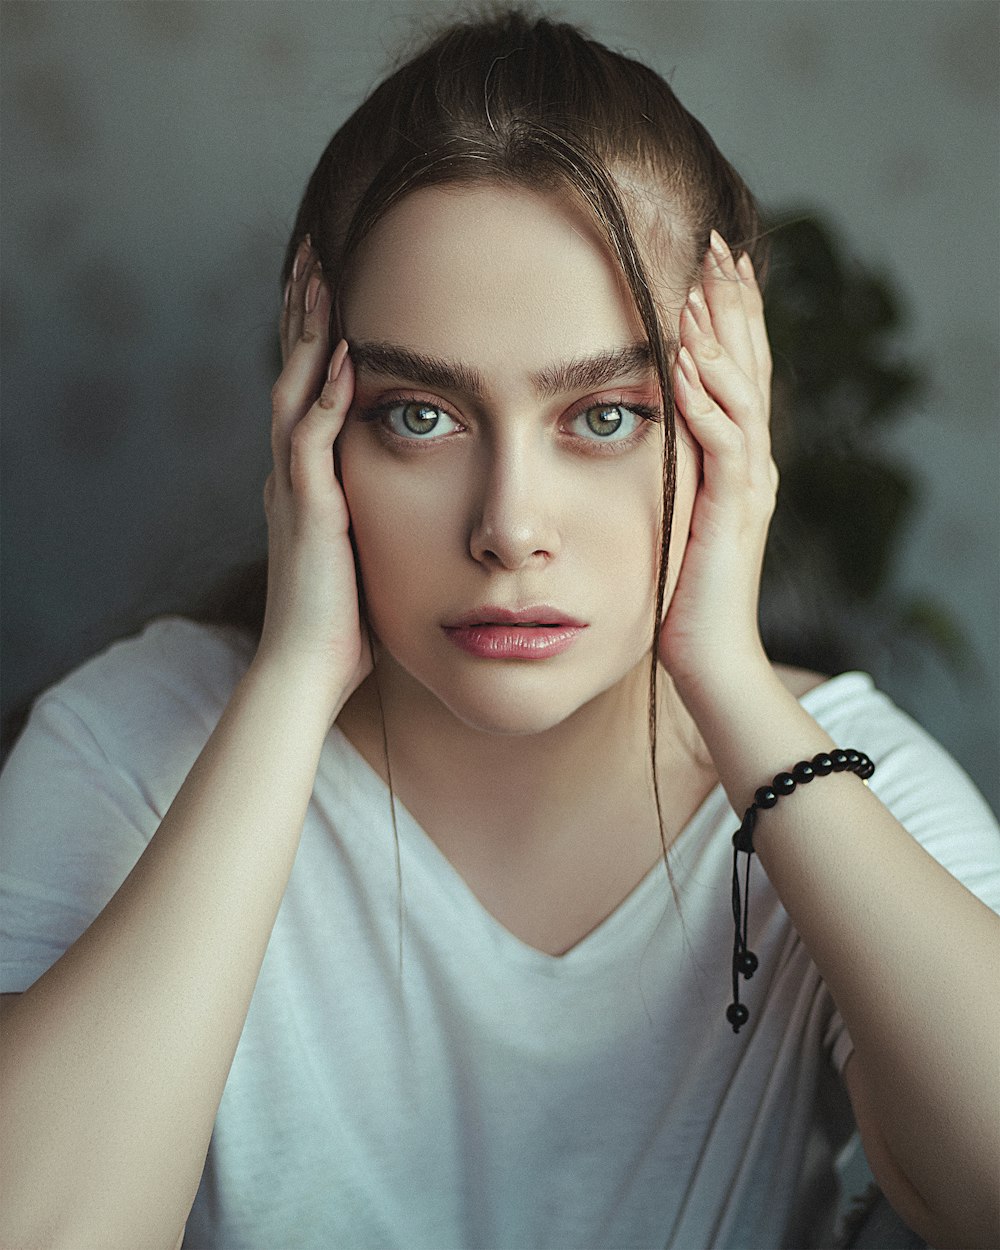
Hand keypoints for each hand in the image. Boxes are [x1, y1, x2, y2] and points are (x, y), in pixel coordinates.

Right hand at [256, 239, 371, 716]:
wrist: (308, 669)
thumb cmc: (343, 623)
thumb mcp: (363, 553)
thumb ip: (372, 515)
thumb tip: (410, 498)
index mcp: (306, 482)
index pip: (308, 392)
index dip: (315, 338)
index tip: (333, 290)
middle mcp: (291, 475)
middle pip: (294, 375)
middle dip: (304, 313)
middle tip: (316, 254)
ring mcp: (294, 491)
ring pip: (293, 392)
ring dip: (307, 333)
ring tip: (320, 275)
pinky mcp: (307, 512)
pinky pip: (312, 440)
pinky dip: (326, 396)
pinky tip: (344, 355)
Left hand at [658, 231, 776, 691]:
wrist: (706, 654)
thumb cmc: (678, 590)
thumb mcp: (670, 511)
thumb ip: (669, 466)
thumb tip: (636, 423)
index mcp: (738, 458)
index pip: (737, 368)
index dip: (729, 313)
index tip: (711, 259)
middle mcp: (752, 462)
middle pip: (750, 363)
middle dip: (734, 301)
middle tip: (718, 241)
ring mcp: (748, 486)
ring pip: (743, 392)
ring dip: (720, 337)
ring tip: (701, 284)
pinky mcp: (733, 513)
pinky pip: (725, 446)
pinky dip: (707, 400)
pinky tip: (684, 363)